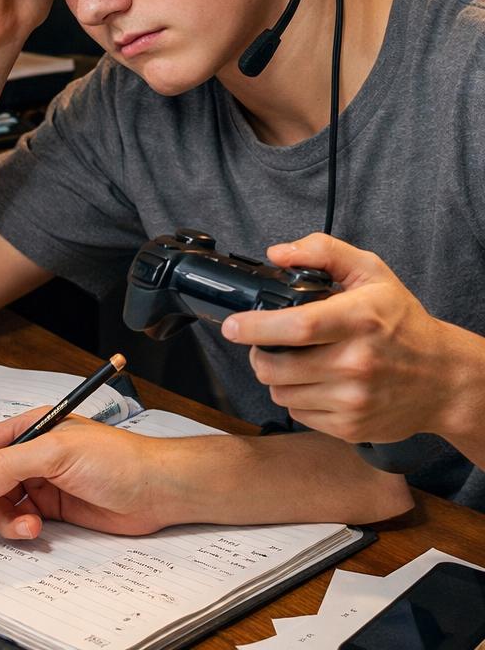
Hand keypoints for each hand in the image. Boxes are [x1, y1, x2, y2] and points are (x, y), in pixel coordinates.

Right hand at [0, 408, 180, 538]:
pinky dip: (21, 528)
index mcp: (32, 428)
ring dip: (5, 518)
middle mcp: (33, 454)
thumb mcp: (59, 453)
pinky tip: (37, 531)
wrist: (155, 490)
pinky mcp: (53, 509)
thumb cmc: (115, 459)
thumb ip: (14, 464)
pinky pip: (21, 519)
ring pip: (3, 503)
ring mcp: (43, 483)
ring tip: (27, 527)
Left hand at [221, 233, 456, 443]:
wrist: (446, 379)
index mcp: (360, 319)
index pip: (297, 326)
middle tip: (265, 342)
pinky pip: (297, 414)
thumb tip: (278, 254)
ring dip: (277, 377)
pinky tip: (316, 382)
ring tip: (295, 360)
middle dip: (258, 353)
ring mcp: (353, 400)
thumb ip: (323, 251)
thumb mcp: (371, 272)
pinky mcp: (350, 427)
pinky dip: (296, 398)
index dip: (255, 327)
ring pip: (280, 392)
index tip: (232, 325)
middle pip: (275, 367)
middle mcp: (357, 363)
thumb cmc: (403, 322)